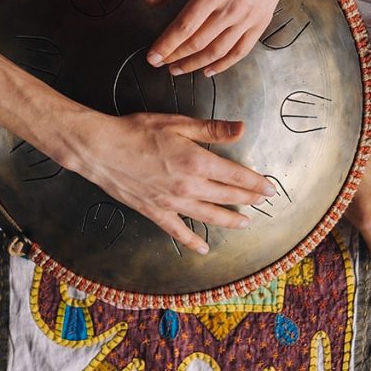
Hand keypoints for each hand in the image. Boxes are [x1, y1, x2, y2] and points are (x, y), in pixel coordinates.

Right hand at [60, 113, 276, 253]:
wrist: (101, 149)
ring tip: (244, 223)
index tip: (269, 188)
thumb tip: (242, 129)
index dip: (256, 183)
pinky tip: (204, 247)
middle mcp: (189, 186)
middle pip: (227, 197)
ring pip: (209, 216)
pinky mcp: (156, 212)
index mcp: (197, 161)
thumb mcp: (177, 123)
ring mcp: (172, 202)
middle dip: (248, 200)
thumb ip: (212, 129)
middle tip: (262, 202)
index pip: (236, 176)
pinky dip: (192, 240)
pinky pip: (179, 231)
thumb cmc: (137, 131)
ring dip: (230, 220)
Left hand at [144, 0, 290, 76]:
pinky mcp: (260, 22)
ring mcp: (247, 18)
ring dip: (195, 64)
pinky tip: (209, 70)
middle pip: (197, 43)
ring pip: (217, 51)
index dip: (165, 45)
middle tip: (160, 63)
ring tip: (178, 69)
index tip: (152, 57)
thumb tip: (151, 1)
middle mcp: (230, 9)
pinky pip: (240, 50)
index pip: (184, 27)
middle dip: (175, 57)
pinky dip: (224, 64)